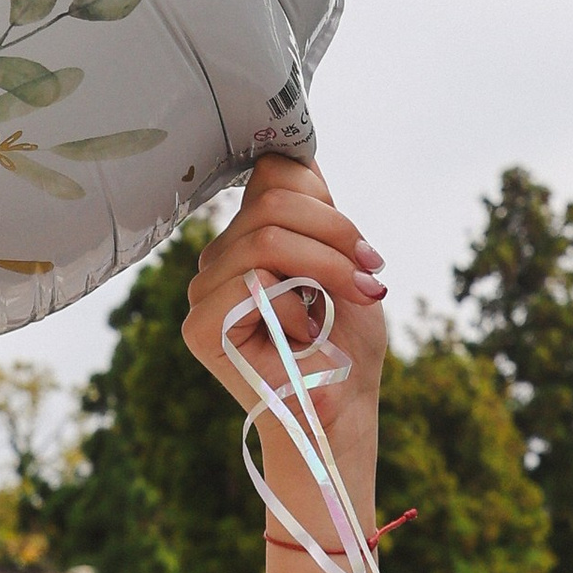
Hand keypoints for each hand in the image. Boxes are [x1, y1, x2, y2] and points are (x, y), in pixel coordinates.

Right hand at [184, 158, 387, 467]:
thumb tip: (298, 158)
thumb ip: (321, 213)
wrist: (341, 414)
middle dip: (336, 234)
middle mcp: (220, 260)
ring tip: (349, 303)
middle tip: (370, 276)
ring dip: (325, 268)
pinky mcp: (201, 327)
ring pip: (266, 237)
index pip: (270, 175)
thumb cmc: (347, 347)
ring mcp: (205, 292)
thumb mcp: (346, 264)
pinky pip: (253, 282)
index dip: (322, 197)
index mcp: (250, 239)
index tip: (362, 248)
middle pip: (272, 201)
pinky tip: (307, 334)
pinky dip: (297, 306)